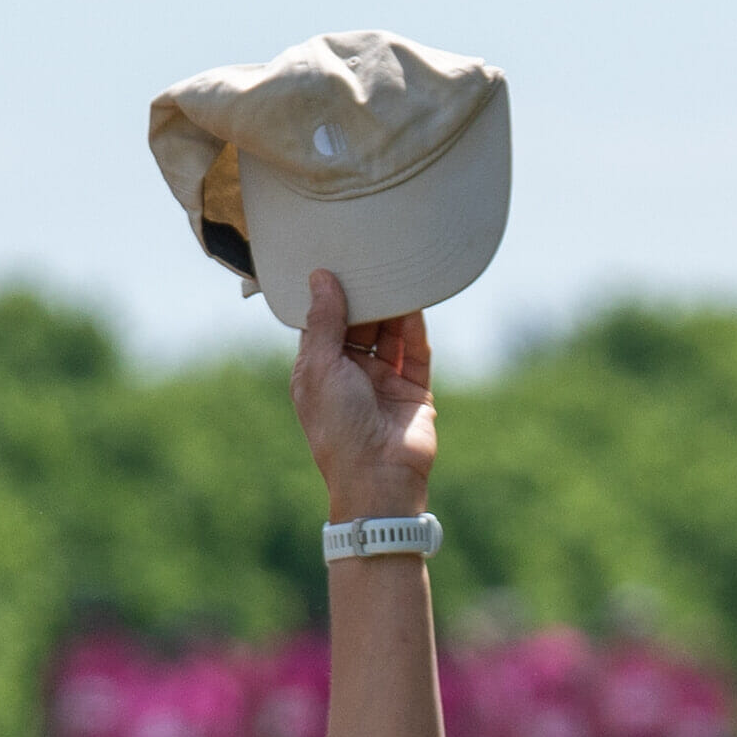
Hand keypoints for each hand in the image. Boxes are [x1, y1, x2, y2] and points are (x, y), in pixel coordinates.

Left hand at [291, 269, 440, 519]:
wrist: (380, 478)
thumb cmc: (338, 429)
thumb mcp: (321, 369)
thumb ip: (324, 322)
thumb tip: (319, 277)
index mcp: (319, 371)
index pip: (323, 324)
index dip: (328, 295)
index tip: (333, 260)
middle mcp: (350, 374)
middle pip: (359, 324)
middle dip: (365, 295)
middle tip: (371, 258)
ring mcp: (383, 381)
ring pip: (390, 333)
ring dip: (393, 307)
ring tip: (397, 270)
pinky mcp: (414, 389)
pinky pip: (416, 351)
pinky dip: (416, 327)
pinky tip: (417, 299)